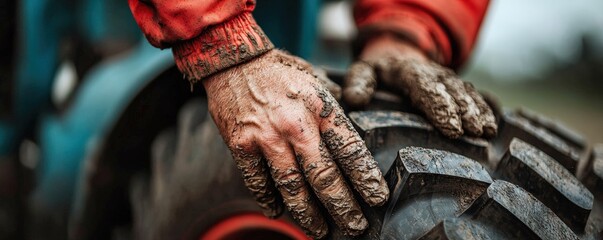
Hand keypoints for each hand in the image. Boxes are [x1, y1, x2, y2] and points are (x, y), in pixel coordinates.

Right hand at [202, 50, 388, 237]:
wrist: (234, 60)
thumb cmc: (281, 71)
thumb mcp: (318, 79)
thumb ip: (337, 105)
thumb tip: (359, 123)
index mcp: (321, 108)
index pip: (350, 150)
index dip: (365, 178)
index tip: (377, 198)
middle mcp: (295, 125)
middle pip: (324, 176)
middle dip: (342, 206)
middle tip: (355, 226)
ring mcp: (266, 137)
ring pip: (292, 186)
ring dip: (308, 213)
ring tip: (320, 230)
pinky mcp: (241, 145)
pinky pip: (258, 181)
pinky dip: (269, 200)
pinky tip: (279, 212)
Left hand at [343, 35, 496, 138]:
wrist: (398, 54)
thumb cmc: (379, 70)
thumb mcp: (362, 70)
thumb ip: (358, 82)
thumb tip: (354, 99)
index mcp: (409, 71)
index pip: (425, 87)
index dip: (440, 107)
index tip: (451, 128)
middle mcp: (433, 74)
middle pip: (452, 91)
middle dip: (465, 111)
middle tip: (474, 132)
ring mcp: (448, 80)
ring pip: (467, 92)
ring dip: (479, 111)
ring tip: (487, 131)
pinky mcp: (457, 87)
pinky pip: (476, 94)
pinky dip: (487, 107)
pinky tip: (496, 122)